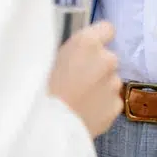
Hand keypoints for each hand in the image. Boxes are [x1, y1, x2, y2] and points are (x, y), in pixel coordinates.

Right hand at [49, 20, 121, 137]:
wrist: (47, 127)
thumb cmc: (40, 89)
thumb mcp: (48, 59)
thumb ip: (71, 52)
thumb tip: (77, 53)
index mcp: (87, 42)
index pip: (107, 29)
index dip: (99, 38)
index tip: (89, 50)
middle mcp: (107, 59)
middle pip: (108, 58)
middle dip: (97, 66)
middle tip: (77, 80)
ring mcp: (114, 84)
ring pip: (110, 80)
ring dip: (100, 86)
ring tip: (79, 99)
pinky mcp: (117, 106)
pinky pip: (111, 101)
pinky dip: (102, 105)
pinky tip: (85, 112)